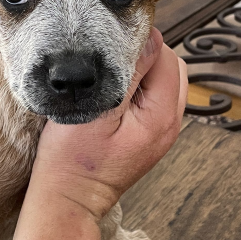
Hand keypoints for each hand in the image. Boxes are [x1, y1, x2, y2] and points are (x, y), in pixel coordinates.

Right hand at [31, 28, 186, 220]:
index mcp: (161, 117)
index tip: (110, 45)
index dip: (141, 44)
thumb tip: (149, 39)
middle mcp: (170, 125)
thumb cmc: (72, 159)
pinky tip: (113, 97)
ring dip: (143, 73)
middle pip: (173, 69)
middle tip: (110, 61)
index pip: (167, 59)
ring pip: (165, 84)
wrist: (67, 200)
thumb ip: (128, 74)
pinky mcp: (150, 138)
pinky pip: (155, 101)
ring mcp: (162, 134)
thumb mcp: (97, 110)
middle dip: (146, 57)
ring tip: (110, 79)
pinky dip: (140, 91)